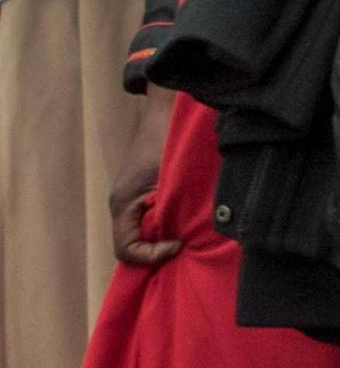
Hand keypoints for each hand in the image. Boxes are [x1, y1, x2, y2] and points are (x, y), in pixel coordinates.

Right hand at [108, 108, 177, 268]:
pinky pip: (150, 219)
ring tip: (189, 235)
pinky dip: (167, 225)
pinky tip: (188, 221)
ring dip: (164, 238)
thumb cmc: (167, 142)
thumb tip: (180, 240)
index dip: (151, 255)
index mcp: (123, 205)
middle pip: (133, 245)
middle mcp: (123, 206)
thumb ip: (170, 208)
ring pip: (143, 233)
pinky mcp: (144, 193)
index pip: (126, 249)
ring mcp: (132, 199)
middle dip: (158, 250)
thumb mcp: (170, 179)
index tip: (178, 243)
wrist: (168, 113)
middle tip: (186, 244)